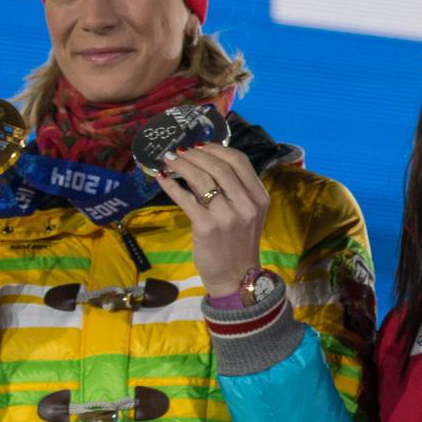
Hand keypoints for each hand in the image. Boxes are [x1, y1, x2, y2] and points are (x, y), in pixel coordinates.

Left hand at [153, 143, 268, 297]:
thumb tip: (208, 161)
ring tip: (168, 160)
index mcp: (259, 197)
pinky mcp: (206, 227)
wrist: (235, 277)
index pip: (239, 161)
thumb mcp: (249, 214)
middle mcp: (246, 204)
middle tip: (179, 151)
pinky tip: (162, 179)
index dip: (217, 148)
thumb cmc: (239, 244)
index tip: (199, 144)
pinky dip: (171, 185)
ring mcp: (227, 216)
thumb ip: (237, 190)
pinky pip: (185, 198)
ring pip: (201, 178)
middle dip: (195, 154)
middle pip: (219, 166)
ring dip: (182, 165)